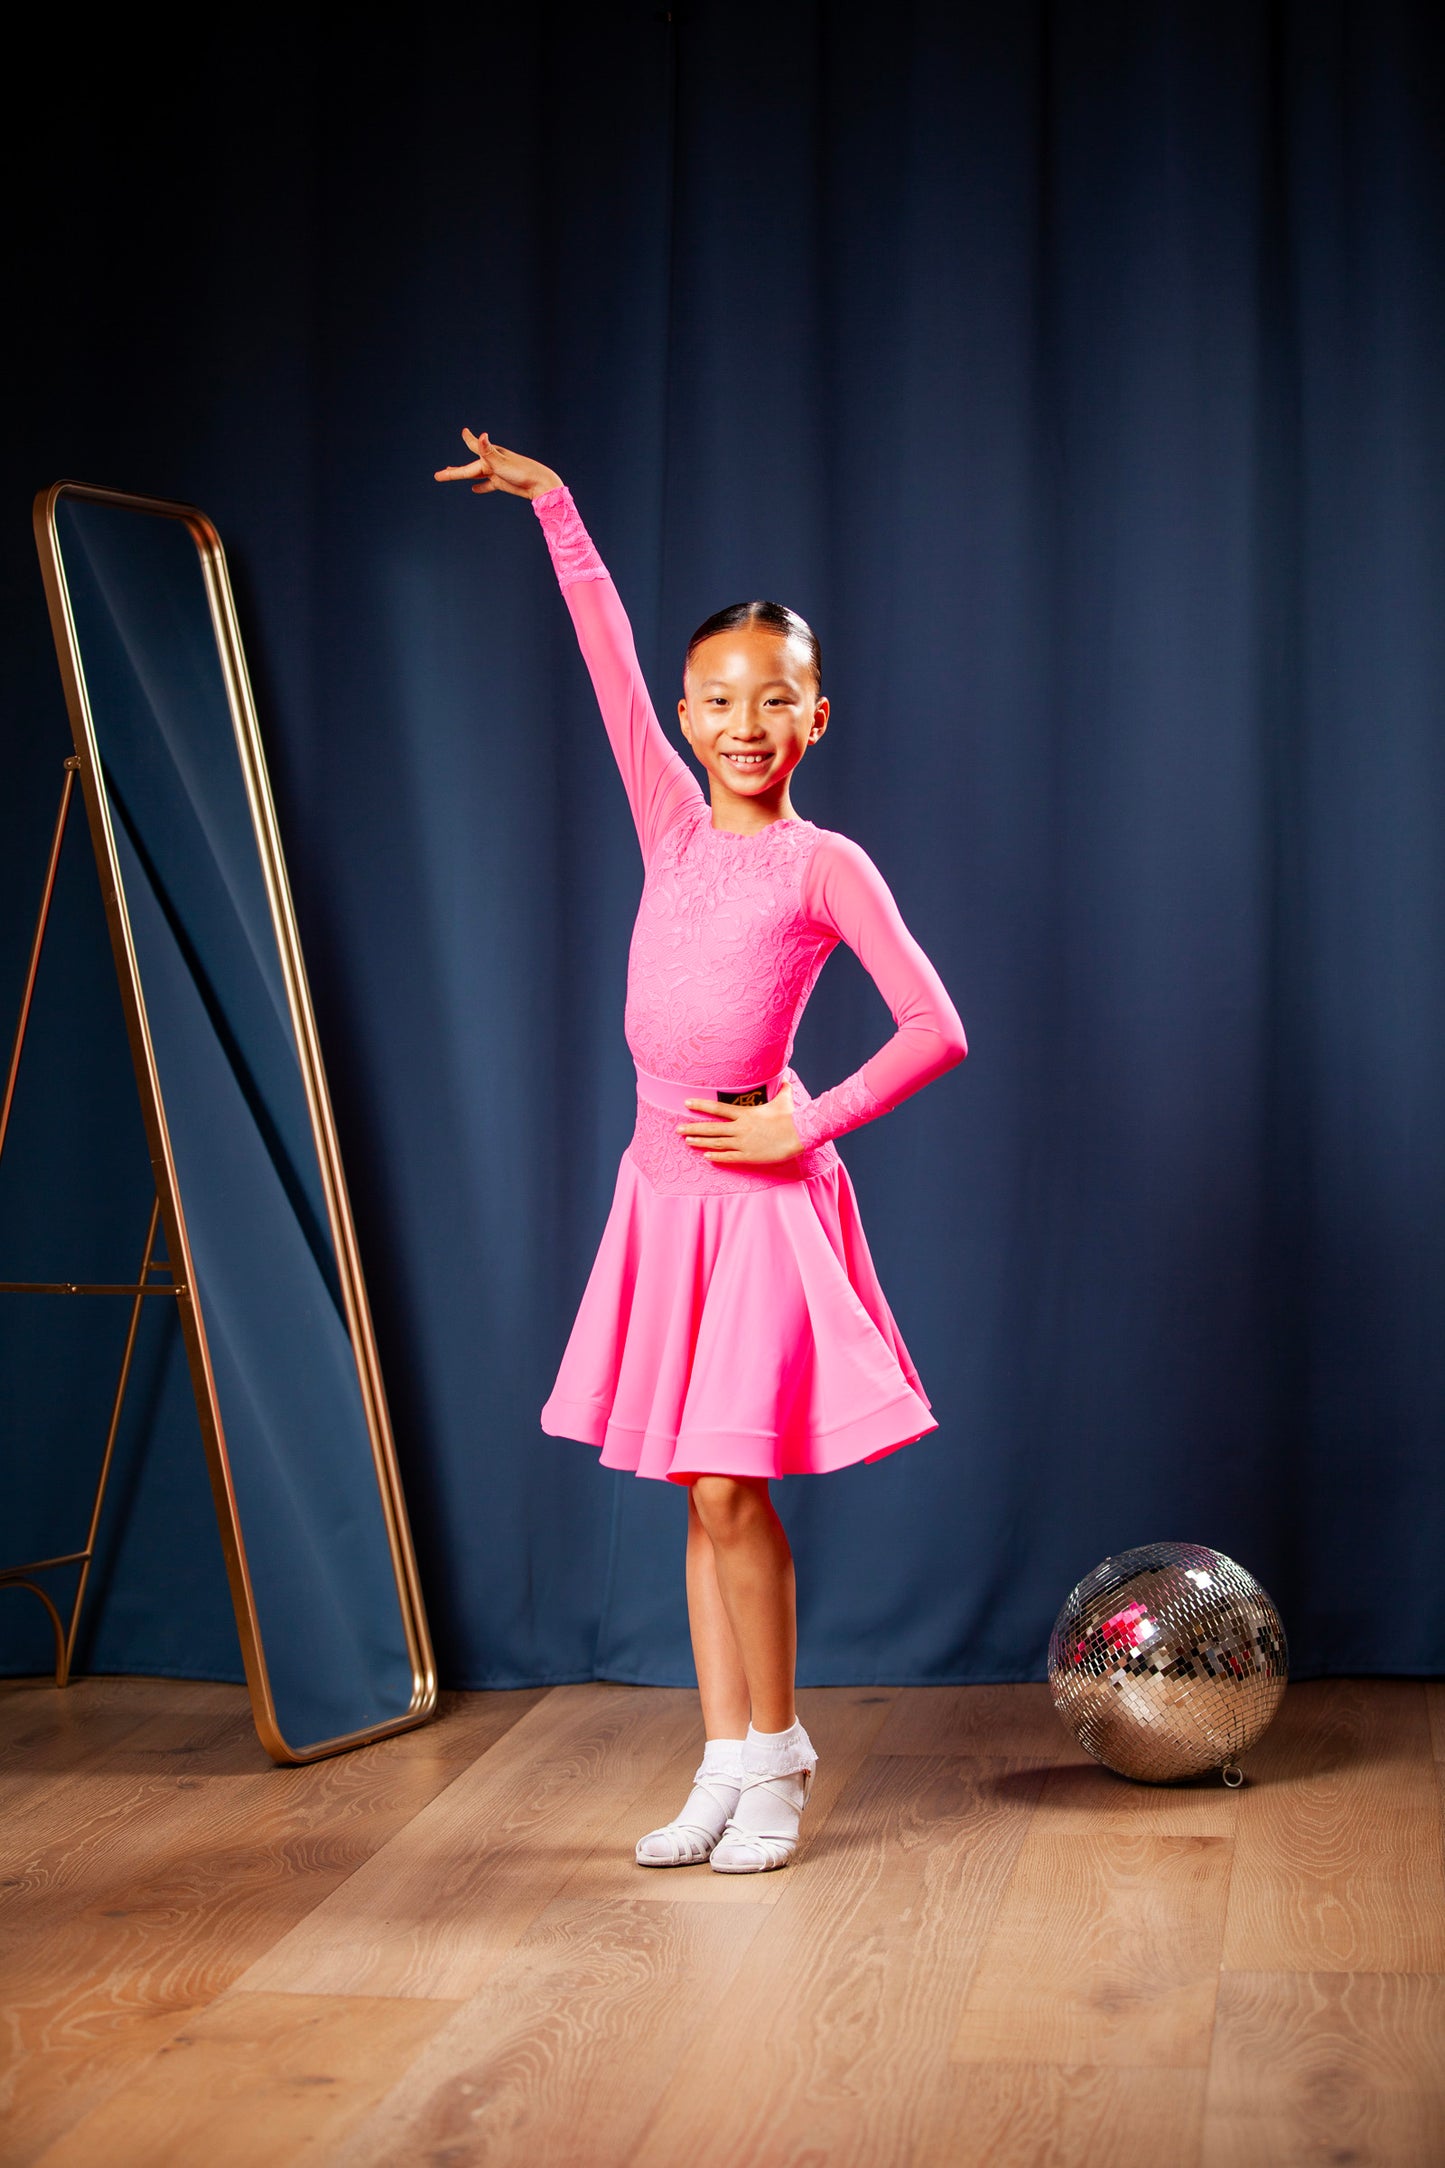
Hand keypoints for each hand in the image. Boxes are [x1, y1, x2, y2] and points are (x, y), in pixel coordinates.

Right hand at [433, 429, 561, 498]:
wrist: (540, 485)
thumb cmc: (522, 472)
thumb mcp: (502, 462)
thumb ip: (489, 451)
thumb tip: (482, 436)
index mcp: (490, 456)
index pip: (474, 447)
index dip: (468, 439)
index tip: (464, 431)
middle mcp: (492, 462)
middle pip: (468, 468)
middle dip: (453, 471)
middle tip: (438, 475)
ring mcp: (496, 473)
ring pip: (475, 474)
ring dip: (464, 474)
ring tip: (451, 473)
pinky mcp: (502, 483)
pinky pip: (488, 485)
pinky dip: (481, 487)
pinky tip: (474, 489)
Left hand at [678, 1081, 804, 1166]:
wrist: (800, 1134)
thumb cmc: (792, 1116)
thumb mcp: (785, 1098)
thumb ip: (783, 1086)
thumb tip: (788, 1074)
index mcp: (745, 1113)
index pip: (717, 1108)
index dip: (700, 1105)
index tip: (686, 1103)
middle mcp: (740, 1128)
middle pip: (712, 1128)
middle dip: (693, 1128)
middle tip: (677, 1129)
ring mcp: (743, 1143)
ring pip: (717, 1143)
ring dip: (701, 1142)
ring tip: (687, 1141)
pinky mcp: (749, 1156)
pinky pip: (729, 1158)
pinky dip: (716, 1157)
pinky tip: (706, 1157)